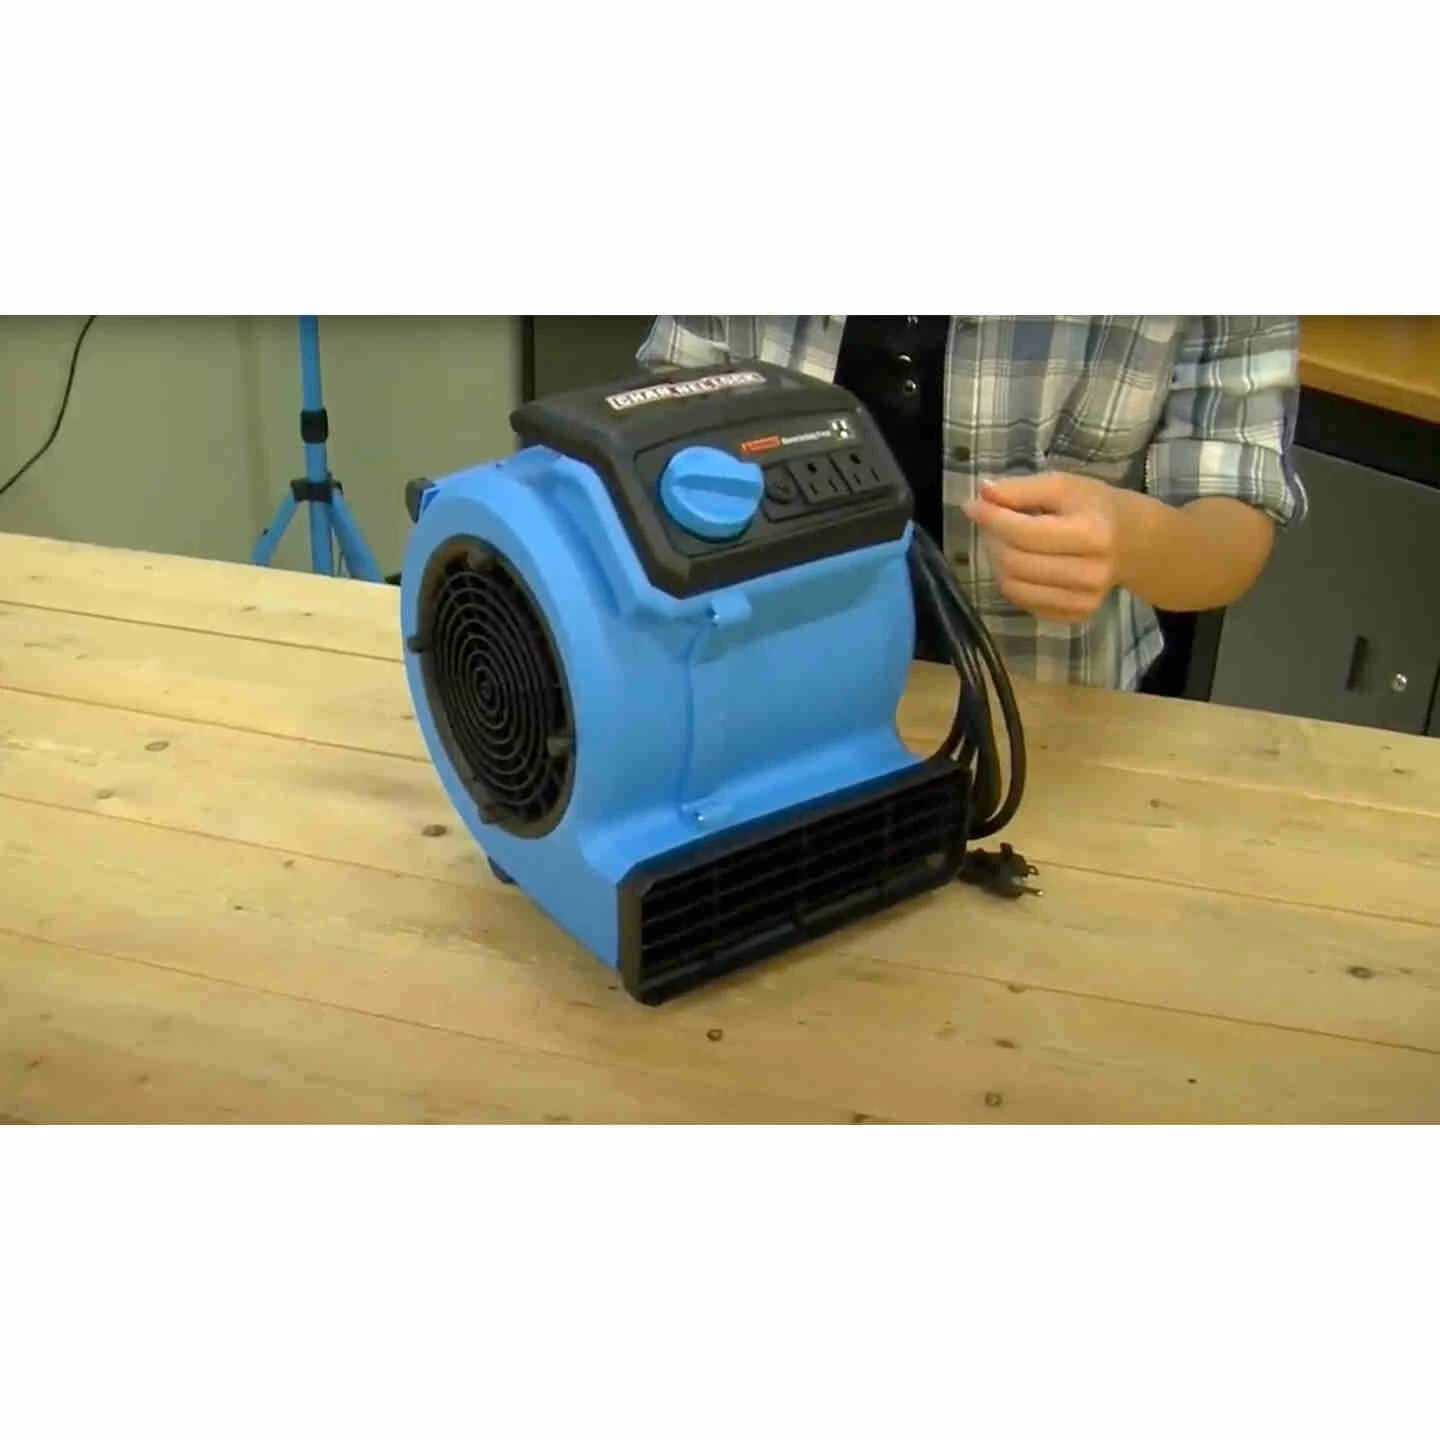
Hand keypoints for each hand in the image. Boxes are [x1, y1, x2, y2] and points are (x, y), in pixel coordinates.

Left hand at [960, 471, 1137, 623]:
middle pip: (1015, 562)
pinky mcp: (1077, 616)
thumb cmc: (1095, 507)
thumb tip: (982, 491)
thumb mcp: (1064, 486)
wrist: (1133, 543)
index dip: (992, 519)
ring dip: (998, 562)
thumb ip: (1021, 489)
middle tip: (990, 522)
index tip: (972, 505)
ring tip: (1004, 542)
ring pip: (1014, 587)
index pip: (1024, 533)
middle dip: (993, 540)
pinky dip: (1013, 582)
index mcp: (1091, 534)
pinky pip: (1025, 603)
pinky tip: (1022, 562)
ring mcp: (1084, 600)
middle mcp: (1090, 573)